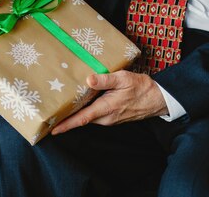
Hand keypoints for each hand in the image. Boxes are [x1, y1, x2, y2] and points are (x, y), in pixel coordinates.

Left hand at [51, 70, 168, 134]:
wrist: (158, 98)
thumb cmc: (141, 87)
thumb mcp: (123, 79)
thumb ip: (105, 80)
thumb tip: (88, 80)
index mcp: (107, 109)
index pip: (82, 119)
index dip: (67, 124)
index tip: (53, 130)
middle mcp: (106, 118)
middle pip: (82, 120)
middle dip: (66, 120)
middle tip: (50, 116)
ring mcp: (110, 119)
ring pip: (88, 118)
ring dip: (75, 116)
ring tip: (60, 110)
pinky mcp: (112, 117)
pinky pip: (95, 116)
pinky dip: (85, 112)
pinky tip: (79, 104)